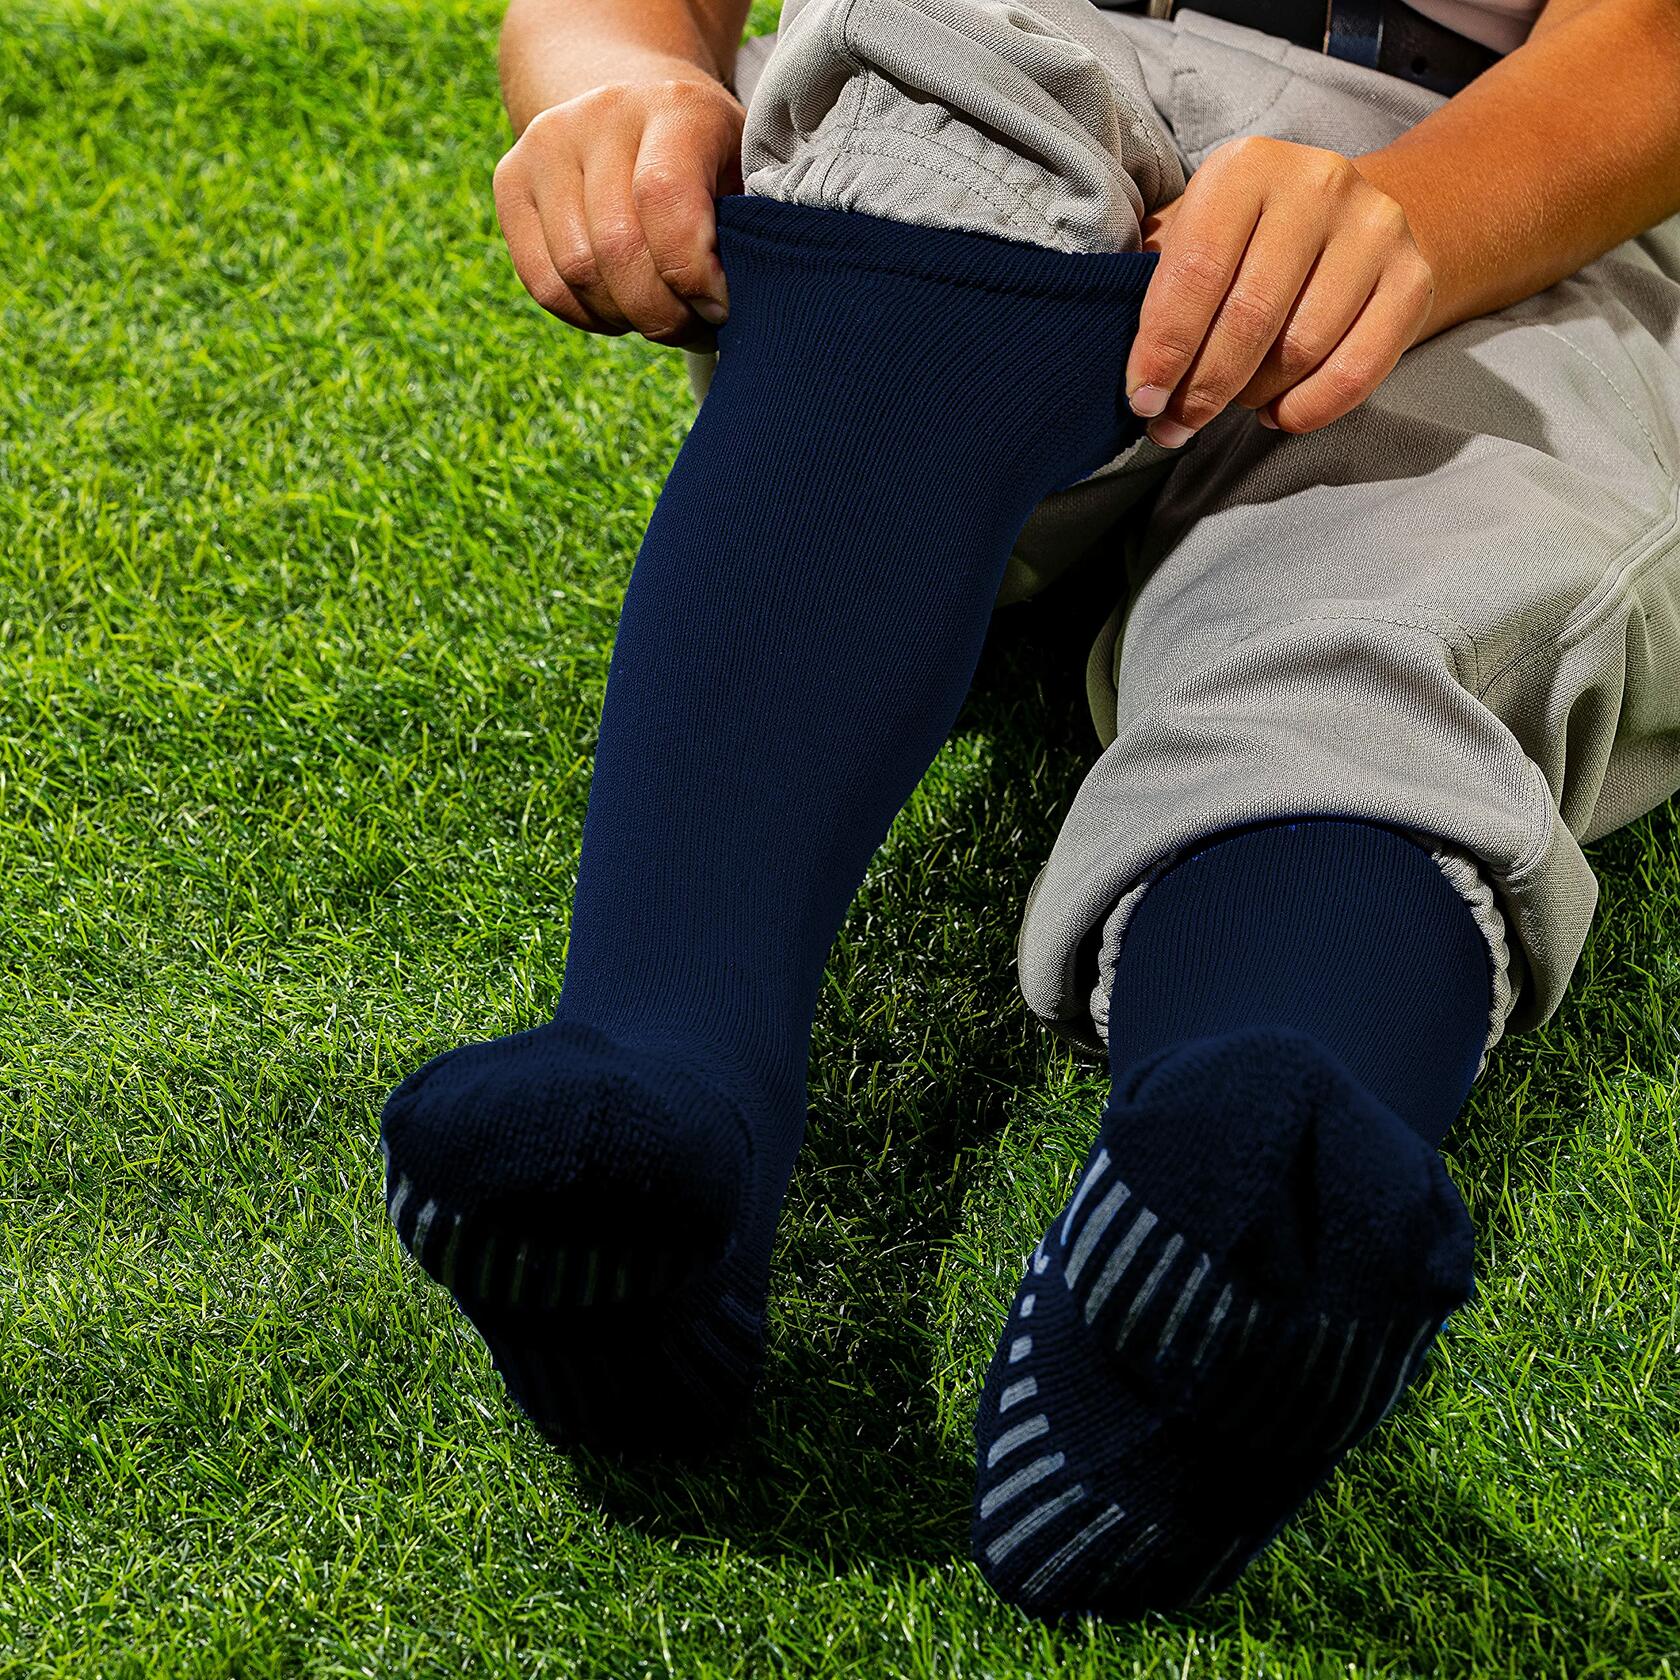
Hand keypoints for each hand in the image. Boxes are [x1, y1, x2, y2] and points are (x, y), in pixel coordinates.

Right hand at [493, 74, 745, 347]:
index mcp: (675, 107)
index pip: (664, 197)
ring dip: (625, 317)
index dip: (692, 273)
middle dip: (662, 312)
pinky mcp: (510, 178)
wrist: (631, 103)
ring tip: (659, 313)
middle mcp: (602, 115)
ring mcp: (547, 143)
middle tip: (692, 326)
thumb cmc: (705, 161)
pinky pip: (543, 284)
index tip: (719, 306)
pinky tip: (619, 309)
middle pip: (617, 247)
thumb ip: (746, 231)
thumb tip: (737, 309)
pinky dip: (588, 316)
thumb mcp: (742, 176)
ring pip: (578, 273)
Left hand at [1124, 137, 1436, 443]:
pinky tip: (1278, 413)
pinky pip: (1357, 370)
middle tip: (1174, 424)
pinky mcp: (1412, 278)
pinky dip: (1309, 408)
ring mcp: (1374, 229)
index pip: (1194, 272)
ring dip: (1253, 396)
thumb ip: (1152, 278)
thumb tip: (1107, 347)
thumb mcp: (1192, 232)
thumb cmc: (1245, 240)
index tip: (1141, 399)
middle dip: (1201, 388)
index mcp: (1245, 168)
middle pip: (1249, 318)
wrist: (1351, 219)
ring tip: (1230, 405)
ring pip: (1301, 350)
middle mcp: (1316, 185)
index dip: (1163, 349)